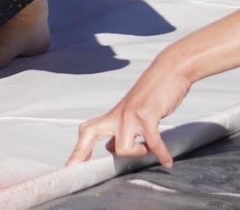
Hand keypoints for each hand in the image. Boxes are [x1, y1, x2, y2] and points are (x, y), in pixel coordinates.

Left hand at [66, 60, 190, 168]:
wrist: (169, 70)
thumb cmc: (153, 93)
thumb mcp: (133, 113)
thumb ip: (120, 131)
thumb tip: (110, 148)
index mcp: (113, 115)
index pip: (88, 131)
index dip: (79, 150)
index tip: (70, 167)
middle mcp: (117, 115)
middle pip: (88, 133)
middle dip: (81, 153)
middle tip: (75, 168)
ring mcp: (130, 114)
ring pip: (123, 148)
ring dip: (138, 153)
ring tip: (150, 150)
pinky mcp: (146, 115)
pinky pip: (152, 142)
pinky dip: (161, 153)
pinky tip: (167, 161)